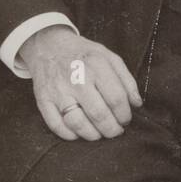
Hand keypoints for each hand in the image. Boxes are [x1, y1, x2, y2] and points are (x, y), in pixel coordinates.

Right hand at [20, 25, 141, 140]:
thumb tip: (136, 104)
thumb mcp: (109, 57)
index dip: (124, 114)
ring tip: (100, 134)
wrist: (49, 46)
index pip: (116, 98)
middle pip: (99, 114)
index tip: (126, 120)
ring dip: (93, 135)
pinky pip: (56, 125)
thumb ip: (126, 80)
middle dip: (112, 129)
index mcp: (96, 66)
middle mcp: (77, 79)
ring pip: (77, 123)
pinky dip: (70, 134)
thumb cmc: (84, 54)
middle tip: (116, 131)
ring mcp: (58, 91)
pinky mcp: (43, 100)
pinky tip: (79, 133)